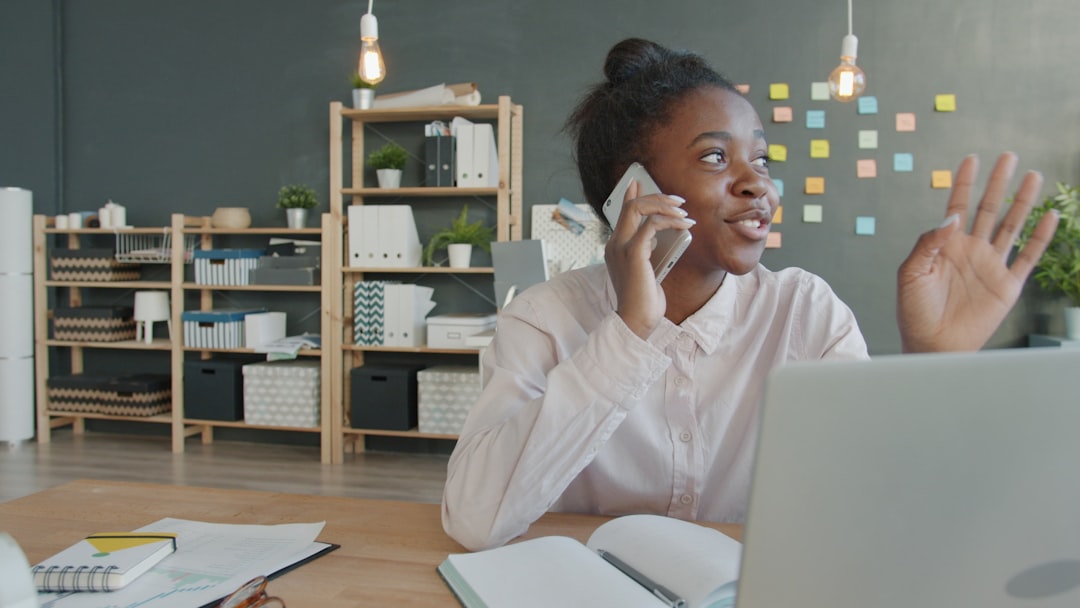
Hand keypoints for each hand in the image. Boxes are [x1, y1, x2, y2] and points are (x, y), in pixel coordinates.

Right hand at [606, 180, 694, 337]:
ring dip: (665, 205)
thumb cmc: (644, 300)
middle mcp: (614, 244)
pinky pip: (651, 224)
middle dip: (656, 197)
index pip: (621, 212)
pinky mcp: (633, 253)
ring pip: (638, 208)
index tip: (637, 181)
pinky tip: (684, 225)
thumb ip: (650, 250)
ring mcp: (621, 247)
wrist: (636, 320)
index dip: (630, 194)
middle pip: (631, 205)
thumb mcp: (648, 269)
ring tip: (684, 212)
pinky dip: (670, 220)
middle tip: (678, 200)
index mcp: (616, 247)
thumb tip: (664, 232)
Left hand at [897, 152, 1058, 352]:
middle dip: (997, 183)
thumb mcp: (910, 273)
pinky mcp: (1007, 285)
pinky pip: (1027, 256)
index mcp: (945, 246)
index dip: (964, 183)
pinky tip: (1049, 217)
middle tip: (1008, 156)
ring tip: (1032, 176)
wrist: (932, 344)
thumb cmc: (914, 312)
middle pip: (988, 208)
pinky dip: (1039, 237)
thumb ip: (928, 243)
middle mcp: (971, 250)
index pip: (957, 206)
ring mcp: (990, 266)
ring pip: (1011, 225)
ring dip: (1022, 201)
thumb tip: (951, 217)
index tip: (971, 159)